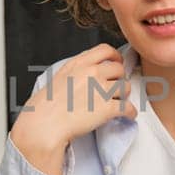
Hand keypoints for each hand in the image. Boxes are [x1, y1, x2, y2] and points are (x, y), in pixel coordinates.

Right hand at [10, 43, 136, 174]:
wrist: (44, 124)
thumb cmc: (45, 106)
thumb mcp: (59, 77)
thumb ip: (77, 71)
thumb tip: (90, 73)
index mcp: (79, 64)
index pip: (106, 50)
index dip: (115, 57)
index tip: (117, 64)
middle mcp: (92, 73)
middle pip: (119, 69)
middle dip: (119, 79)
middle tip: (113, 89)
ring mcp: (101, 90)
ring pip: (126, 87)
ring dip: (123, 96)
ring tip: (115, 103)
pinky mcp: (107, 108)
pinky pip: (128, 107)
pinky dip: (130, 113)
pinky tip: (128, 115)